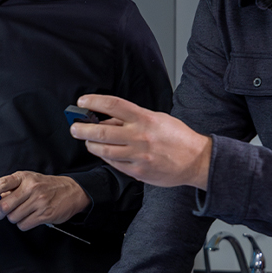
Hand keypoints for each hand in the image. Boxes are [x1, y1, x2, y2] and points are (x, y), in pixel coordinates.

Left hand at [0, 171, 90, 230]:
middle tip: (0, 213)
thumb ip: (9, 190)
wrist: (71, 191)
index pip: (0, 184)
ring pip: (13, 217)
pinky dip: (23, 224)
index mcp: (23, 177)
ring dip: (13, 218)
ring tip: (22, 212)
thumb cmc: (47, 186)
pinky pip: (23, 225)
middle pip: (4, 206)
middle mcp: (31, 187)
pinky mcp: (45, 214)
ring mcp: (39, 201)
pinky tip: (30, 217)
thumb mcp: (28, 181)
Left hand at [69, 94, 211, 188]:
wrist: (196, 160)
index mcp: (145, 119)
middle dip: (82, 129)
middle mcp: (139, 136)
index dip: (94, 101)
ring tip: (88, 141)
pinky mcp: (138, 171)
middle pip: (102, 131)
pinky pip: (114, 164)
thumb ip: (133, 118)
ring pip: (104, 150)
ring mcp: (138, 155)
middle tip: (74, 127)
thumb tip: (109, 118)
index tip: (82, 101)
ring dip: (91, 145)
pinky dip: (106, 157)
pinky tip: (104, 153)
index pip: (114, 105)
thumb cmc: (177, 137)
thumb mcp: (157, 119)